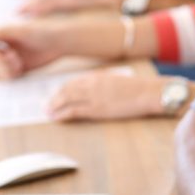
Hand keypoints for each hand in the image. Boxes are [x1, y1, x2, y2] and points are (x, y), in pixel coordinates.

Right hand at [0, 22, 67, 78]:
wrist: (59, 43)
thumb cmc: (42, 32)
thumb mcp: (22, 31)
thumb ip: (2, 31)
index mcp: (1, 35)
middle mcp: (2, 47)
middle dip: (0, 61)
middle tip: (14, 56)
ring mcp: (9, 59)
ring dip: (6, 68)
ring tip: (18, 62)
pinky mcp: (17, 68)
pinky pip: (7, 76)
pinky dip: (12, 73)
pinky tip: (21, 67)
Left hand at [48, 71, 165, 120]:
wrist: (147, 92)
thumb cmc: (138, 88)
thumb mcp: (118, 81)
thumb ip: (104, 84)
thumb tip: (95, 90)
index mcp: (98, 76)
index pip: (74, 82)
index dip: (63, 89)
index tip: (57, 94)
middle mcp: (92, 84)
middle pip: (67, 90)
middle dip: (55, 97)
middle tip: (47, 104)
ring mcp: (93, 96)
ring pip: (67, 99)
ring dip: (54, 106)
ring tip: (47, 112)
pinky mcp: (97, 109)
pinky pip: (74, 111)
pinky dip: (62, 114)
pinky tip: (56, 118)